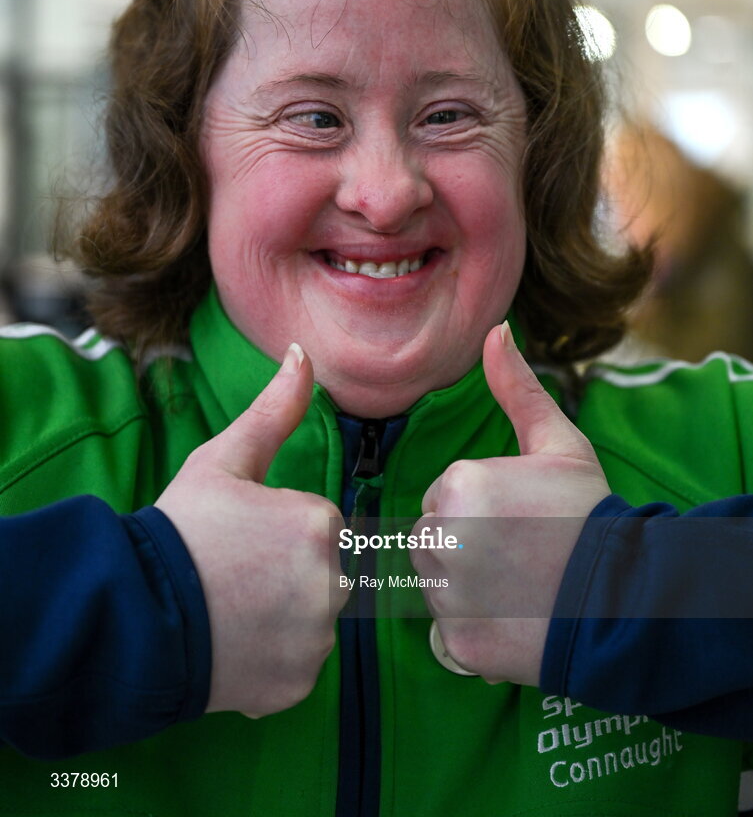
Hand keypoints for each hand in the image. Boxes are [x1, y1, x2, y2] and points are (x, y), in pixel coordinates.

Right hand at [155, 343, 347, 716]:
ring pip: (312, 617)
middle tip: (233, 574)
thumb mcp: (224, 460)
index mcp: (320, 523)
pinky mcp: (300, 682)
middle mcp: (332, 582)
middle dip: (286, 571)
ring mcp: (317, 639)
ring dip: (283, 614)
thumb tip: (304, 355)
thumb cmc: (181, 530)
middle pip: (322, 570)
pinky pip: (299, 661)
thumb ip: (275, 410)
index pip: (319, 524)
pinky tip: (235, 643)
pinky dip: (275, 655)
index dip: (277, 528)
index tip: (240, 539)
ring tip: (230, 609)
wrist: (134, 615)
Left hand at [411, 322, 608, 684]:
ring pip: (431, 585)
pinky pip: (446, 631)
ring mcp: (448, 597)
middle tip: (516, 554)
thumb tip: (496, 330)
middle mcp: (441, 539)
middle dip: (461, 546)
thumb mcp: (558, 443)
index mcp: (456, 487)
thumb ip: (517, 388)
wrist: (625, 597)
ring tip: (514, 585)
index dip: (477, 509)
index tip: (517, 520)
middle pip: (427, 541)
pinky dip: (472, 628)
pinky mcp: (457, 644)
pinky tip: (511, 617)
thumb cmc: (587, 514)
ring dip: (462, 587)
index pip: (437, 498)